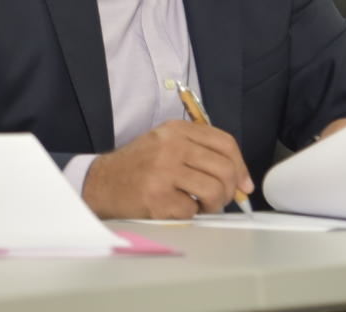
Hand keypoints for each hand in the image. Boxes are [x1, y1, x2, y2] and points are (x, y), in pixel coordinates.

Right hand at [82, 120, 253, 218]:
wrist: (101, 183)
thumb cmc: (138, 166)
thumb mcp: (166, 144)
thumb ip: (199, 152)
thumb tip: (239, 180)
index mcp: (176, 130)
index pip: (225, 143)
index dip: (241, 166)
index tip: (243, 183)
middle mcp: (171, 146)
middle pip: (224, 169)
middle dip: (229, 190)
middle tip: (219, 199)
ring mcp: (163, 171)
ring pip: (214, 191)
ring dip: (212, 205)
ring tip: (198, 205)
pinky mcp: (158, 197)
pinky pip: (192, 210)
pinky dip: (189, 214)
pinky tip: (174, 207)